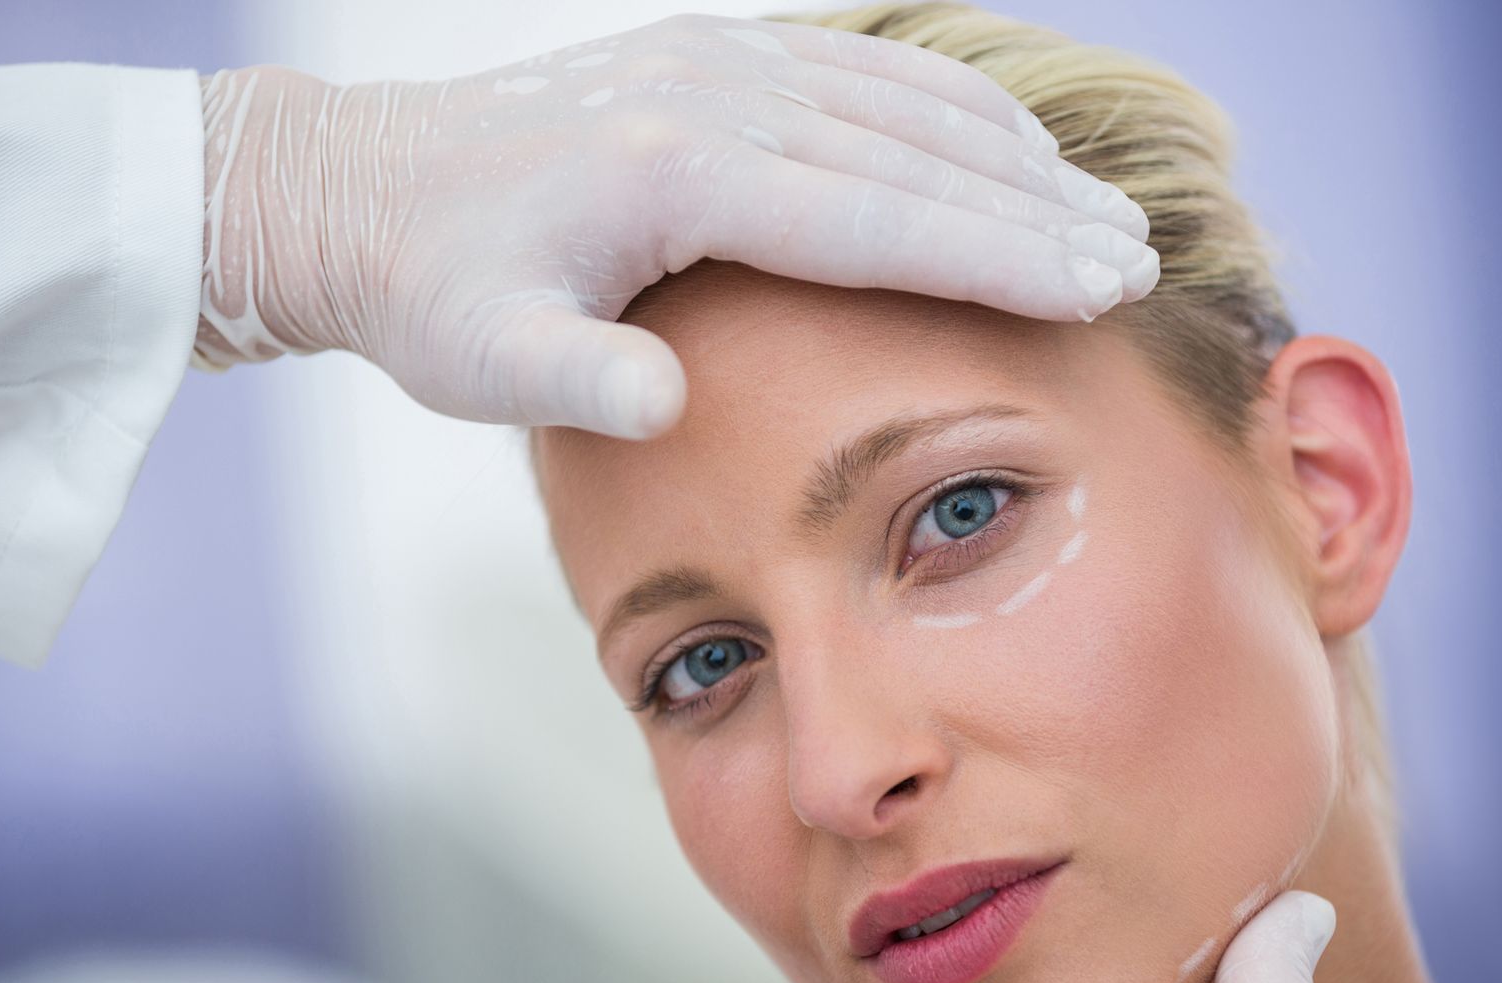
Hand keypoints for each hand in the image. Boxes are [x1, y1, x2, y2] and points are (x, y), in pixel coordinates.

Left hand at [193, 14, 1157, 438]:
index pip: (878, 217)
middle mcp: (712, 96)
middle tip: (1139, 259)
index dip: (999, 255)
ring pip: (901, 101)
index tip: (1099, 287)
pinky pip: (857, 69)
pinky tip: (998, 142)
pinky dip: (943, 106)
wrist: (362, 193)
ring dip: (1010, 157)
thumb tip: (660, 405)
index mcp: (675, 172)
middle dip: (1038, 210)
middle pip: (915, 153)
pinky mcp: (708, 58)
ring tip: (1101, 209)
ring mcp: (714, 63)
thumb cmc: (432, 294)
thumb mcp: (482, 359)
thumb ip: (571, 382)